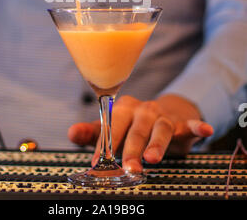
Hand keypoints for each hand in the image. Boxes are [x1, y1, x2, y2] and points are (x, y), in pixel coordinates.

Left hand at [68, 94, 213, 172]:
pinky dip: (197, 126)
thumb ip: (92, 133)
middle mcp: (143, 110)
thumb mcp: (111, 129)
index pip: (112, 125)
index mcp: (123, 109)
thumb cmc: (131, 125)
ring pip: (161, 128)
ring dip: (157, 143)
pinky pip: (190, 124)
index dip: (104, 144)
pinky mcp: (181, 124)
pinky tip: (205, 129)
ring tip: (152, 159)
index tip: (97, 162)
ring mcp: (163, 116)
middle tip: (128, 166)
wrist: (160, 113)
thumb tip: (71, 133)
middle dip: (131, 148)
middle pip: (136, 128)